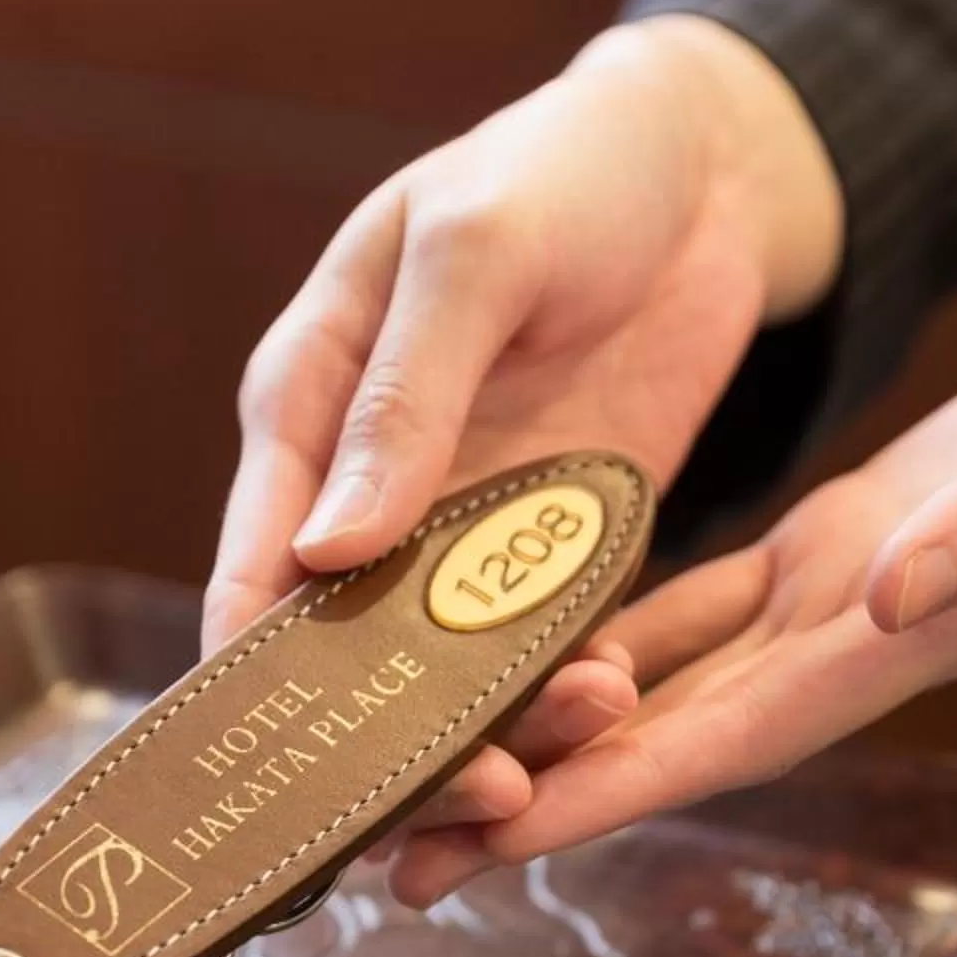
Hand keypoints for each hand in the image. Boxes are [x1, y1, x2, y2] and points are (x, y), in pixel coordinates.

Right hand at [209, 14, 844, 841]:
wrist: (704, 164)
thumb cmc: (563, 171)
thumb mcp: (476, 253)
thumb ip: (406, 395)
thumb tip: (326, 550)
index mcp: (309, 407)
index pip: (252, 572)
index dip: (254, 686)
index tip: (284, 783)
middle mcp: (370, 489)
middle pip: (346, 658)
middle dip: (392, 744)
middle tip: (477, 791)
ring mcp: (465, 527)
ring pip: (446, 675)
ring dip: (494, 730)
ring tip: (564, 753)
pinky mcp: (557, 544)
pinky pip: (544, 646)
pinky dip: (567, 692)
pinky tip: (613, 706)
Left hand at [387, 275, 956, 900]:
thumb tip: (898, 593)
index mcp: (908, 631)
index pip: (724, 736)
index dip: (602, 795)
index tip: (483, 845)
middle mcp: (855, 635)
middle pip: (664, 737)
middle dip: (534, 797)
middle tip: (391, 842)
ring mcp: (845, 593)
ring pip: (669, 682)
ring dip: (555, 730)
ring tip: (426, 762)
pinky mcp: (846, 536)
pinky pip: (705, 599)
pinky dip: (615, 627)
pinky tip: (530, 635)